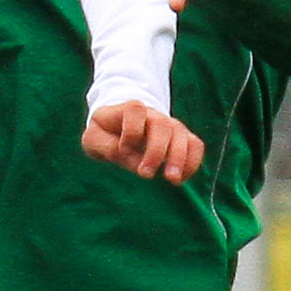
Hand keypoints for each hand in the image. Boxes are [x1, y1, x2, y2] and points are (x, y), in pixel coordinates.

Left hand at [81, 99, 204, 184]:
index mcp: (129, 110)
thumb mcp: (94, 139)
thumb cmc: (106, 134)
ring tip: (172, 180)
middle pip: (162, 125)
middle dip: (156, 151)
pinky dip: (192, 163)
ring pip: (182, 136)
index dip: (130, 131)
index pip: (135, 110)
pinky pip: (196, 146)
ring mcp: (170, 125)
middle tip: (145, 174)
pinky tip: (180, 179)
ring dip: (179, 159)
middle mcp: (153, 115)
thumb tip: (132, 159)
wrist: (122, 127)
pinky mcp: (182, 138)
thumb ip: (106, 148)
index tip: (122, 149)